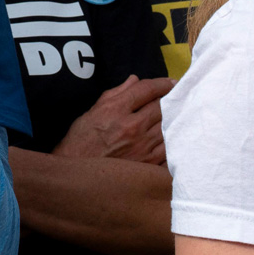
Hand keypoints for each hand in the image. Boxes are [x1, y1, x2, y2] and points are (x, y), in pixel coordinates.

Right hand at [55, 75, 175, 163]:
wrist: (78, 173)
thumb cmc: (82, 140)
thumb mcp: (93, 111)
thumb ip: (115, 94)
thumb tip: (134, 81)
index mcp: (116, 109)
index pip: (146, 89)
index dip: (161, 83)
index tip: (170, 82)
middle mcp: (132, 126)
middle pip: (161, 106)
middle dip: (169, 99)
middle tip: (176, 97)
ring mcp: (142, 146)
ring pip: (167, 126)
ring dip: (172, 119)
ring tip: (175, 116)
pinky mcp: (148, 163)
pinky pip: (168, 147)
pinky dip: (170, 139)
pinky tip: (171, 136)